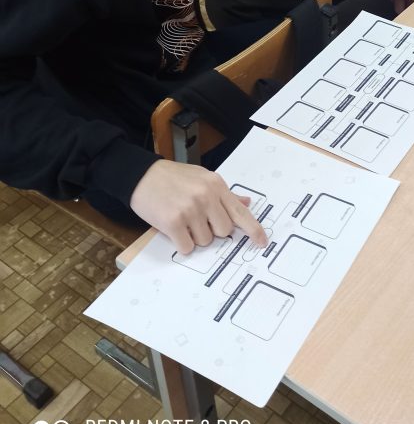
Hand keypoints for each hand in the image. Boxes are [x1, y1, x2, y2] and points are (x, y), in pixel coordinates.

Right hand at [130, 159, 267, 254]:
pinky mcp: (173, 222)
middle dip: (213, 231)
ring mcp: (190, 209)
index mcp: (216, 185)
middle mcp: (206, 196)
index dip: (253, 230)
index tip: (262, 242)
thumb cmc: (173, 177)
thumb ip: (223, 194)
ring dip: (194, 236)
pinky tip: (173, 228)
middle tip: (197, 219)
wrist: (141, 175)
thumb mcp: (202, 178)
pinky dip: (181, 243)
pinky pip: (187, 247)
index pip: (240, 212)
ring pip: (205, 241)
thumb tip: (245, 204)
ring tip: (182, 219)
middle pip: (224, 231)